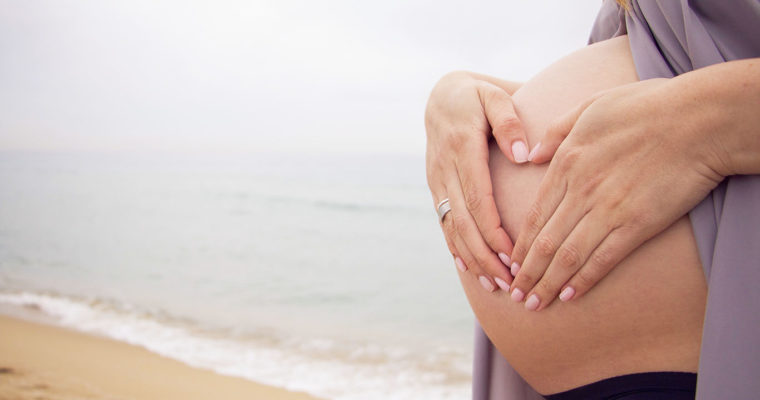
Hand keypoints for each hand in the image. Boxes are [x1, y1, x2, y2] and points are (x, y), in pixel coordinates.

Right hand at [425, 71, 527, 290]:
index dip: (493, 232)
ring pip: (451, 228)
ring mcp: (436, 181)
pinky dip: (456, 248)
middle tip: (511, 283)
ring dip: (472, 259)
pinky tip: (471, 269)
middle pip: (463, 223)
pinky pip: (443, 223)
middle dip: (486, 256)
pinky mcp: (435, 187)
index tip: (514, 255)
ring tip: (496, 284)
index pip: (477, 200)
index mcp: (461, 148)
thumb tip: (523, 156)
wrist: (441, 96)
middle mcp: (444, 170)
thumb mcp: (494, 96)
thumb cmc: (477, 96)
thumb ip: (509, 121)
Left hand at [508, 78, 726, 309]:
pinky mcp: (638, 224)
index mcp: (567, 163)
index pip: (535, 214)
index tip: (509, 264)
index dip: (520, 245)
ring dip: (548, 283)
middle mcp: (581, 190)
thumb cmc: (647, 106)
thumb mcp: (590, 106)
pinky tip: (571, 295)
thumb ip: (555, 132)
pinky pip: (604, 258)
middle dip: (526, 273)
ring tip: (535, 304)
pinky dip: (584, 279)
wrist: (698, 118)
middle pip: (545, 241)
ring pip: (568, 255)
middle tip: (515, 295)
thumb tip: (529, 155)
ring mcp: (608, 209)